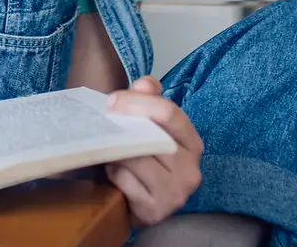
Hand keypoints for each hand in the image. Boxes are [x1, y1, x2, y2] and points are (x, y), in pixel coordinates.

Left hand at [105, 76, 202, 226]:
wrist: (133, 203)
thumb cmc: (143, 160)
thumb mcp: (148, 126)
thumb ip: (148, 99)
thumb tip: (145, 84)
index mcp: (192, 144)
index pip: (170, 113)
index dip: (139, 103)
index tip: (113, 100)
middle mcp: (191, 170)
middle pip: (154, 136)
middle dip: (124, 124)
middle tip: (103, 118)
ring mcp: (175, 193)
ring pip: (139, 160)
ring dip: (118, 151)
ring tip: (108, 147)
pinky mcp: (155, 212)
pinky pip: (128, 183)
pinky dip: (115, 174)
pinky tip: (111, 171)